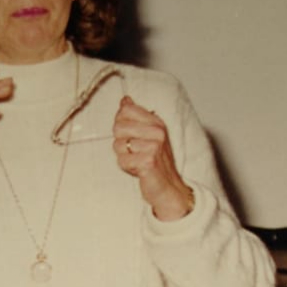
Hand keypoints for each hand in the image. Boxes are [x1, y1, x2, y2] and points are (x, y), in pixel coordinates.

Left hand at [113, 96, 192, 219]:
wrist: (168, 186)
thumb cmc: (156, 160)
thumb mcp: (148, 134)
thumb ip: (135, 116)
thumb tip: (125, 100)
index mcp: (156, 122)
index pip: (125, 110)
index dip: (120, 122)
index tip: (130, 134)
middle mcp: (157, 132)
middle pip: (118, 127)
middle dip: (120, 142)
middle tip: (134, 151)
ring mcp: (154, 146)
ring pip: (117, 145)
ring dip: (123, 156)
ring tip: (138, 160)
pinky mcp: (148, 161)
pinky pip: (122, 161)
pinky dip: (126, 167)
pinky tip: (138, 169)